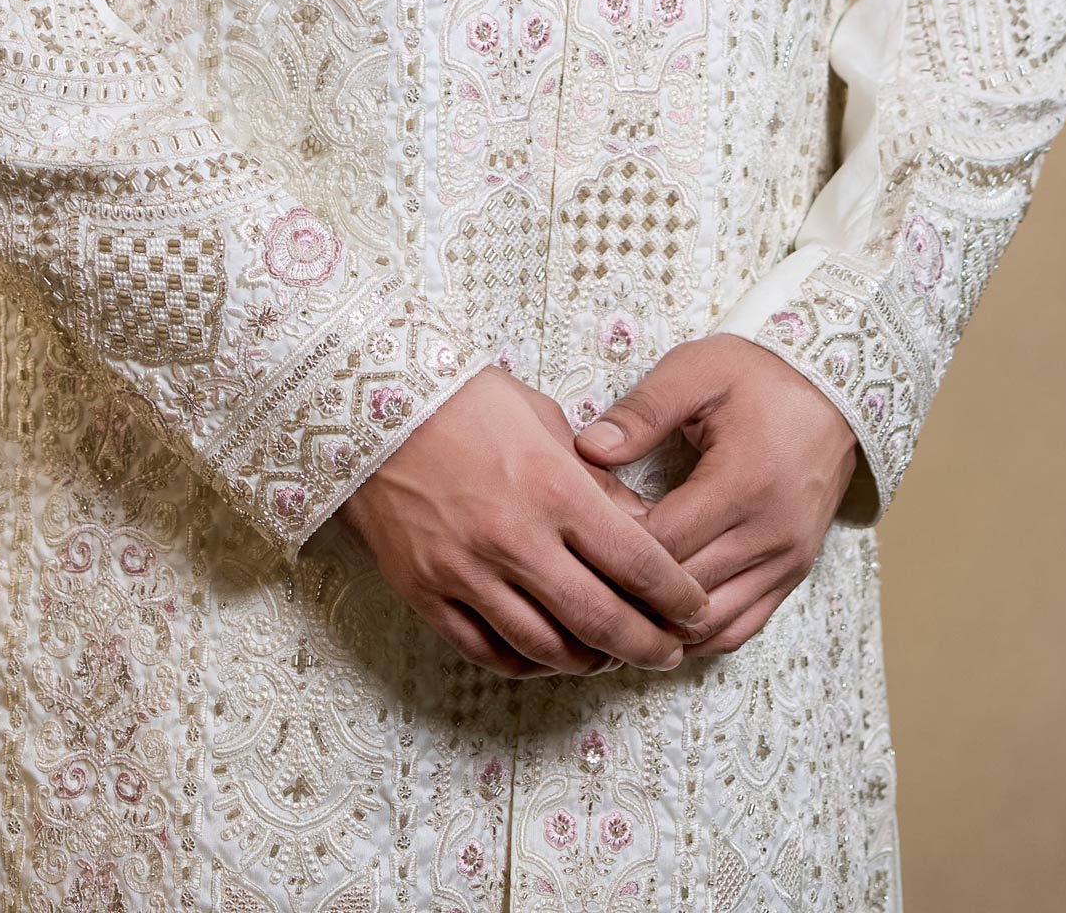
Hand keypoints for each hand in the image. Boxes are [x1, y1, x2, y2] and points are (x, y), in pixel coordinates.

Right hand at [336, 366, 708, 678]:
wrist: (369, 406)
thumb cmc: (463, 400)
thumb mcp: (542, 419)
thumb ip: (593, 479)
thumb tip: (639, 528)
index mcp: (553, 488)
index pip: (636, 561)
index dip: (676, 596)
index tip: (696, 609)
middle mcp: (516, 540)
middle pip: (601, 620)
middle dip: (647, 645)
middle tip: (670, 653)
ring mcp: (468, 573)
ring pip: (547, 649)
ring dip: (591, 663)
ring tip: (612, 658)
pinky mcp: (428, 593)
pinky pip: (488, 652)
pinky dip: (528, 665)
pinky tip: (549, 657)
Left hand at [575, 334, 858, 657]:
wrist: (834, 391)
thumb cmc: (760, 376)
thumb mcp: (697, 372)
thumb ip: (642, 411)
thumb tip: (587, 450)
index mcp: (743, 483)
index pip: (664, 543)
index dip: (617, 543)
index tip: (585, 525)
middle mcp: (770, 534)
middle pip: (683, 591)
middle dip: (631, 585)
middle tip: (590, 567)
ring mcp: (787, 561)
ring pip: (711, 623)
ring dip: (662, 620)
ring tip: (619, 596)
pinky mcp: (794, 574)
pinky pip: (742, 628)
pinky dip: (699, 631)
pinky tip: (663, 615)